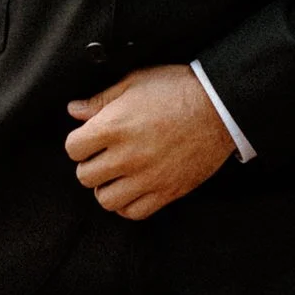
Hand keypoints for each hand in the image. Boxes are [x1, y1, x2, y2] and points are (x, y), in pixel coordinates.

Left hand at [66, 64, 236, 218]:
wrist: (221, 106)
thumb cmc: (178, 88)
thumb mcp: (136, 82)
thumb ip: (101, 99)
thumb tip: (74, 110)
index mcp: (114, 126)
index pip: (73, 149)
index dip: (79, 142)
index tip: (91, 139)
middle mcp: (127, 156)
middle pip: (85, 176)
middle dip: (90, 164)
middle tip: (104, 155)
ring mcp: (148, 177)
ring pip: (105, 200)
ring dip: (107, 187)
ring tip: (118, 174)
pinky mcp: (167, 191)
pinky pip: (134, 212)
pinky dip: (128, 204)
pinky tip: (133, 188)